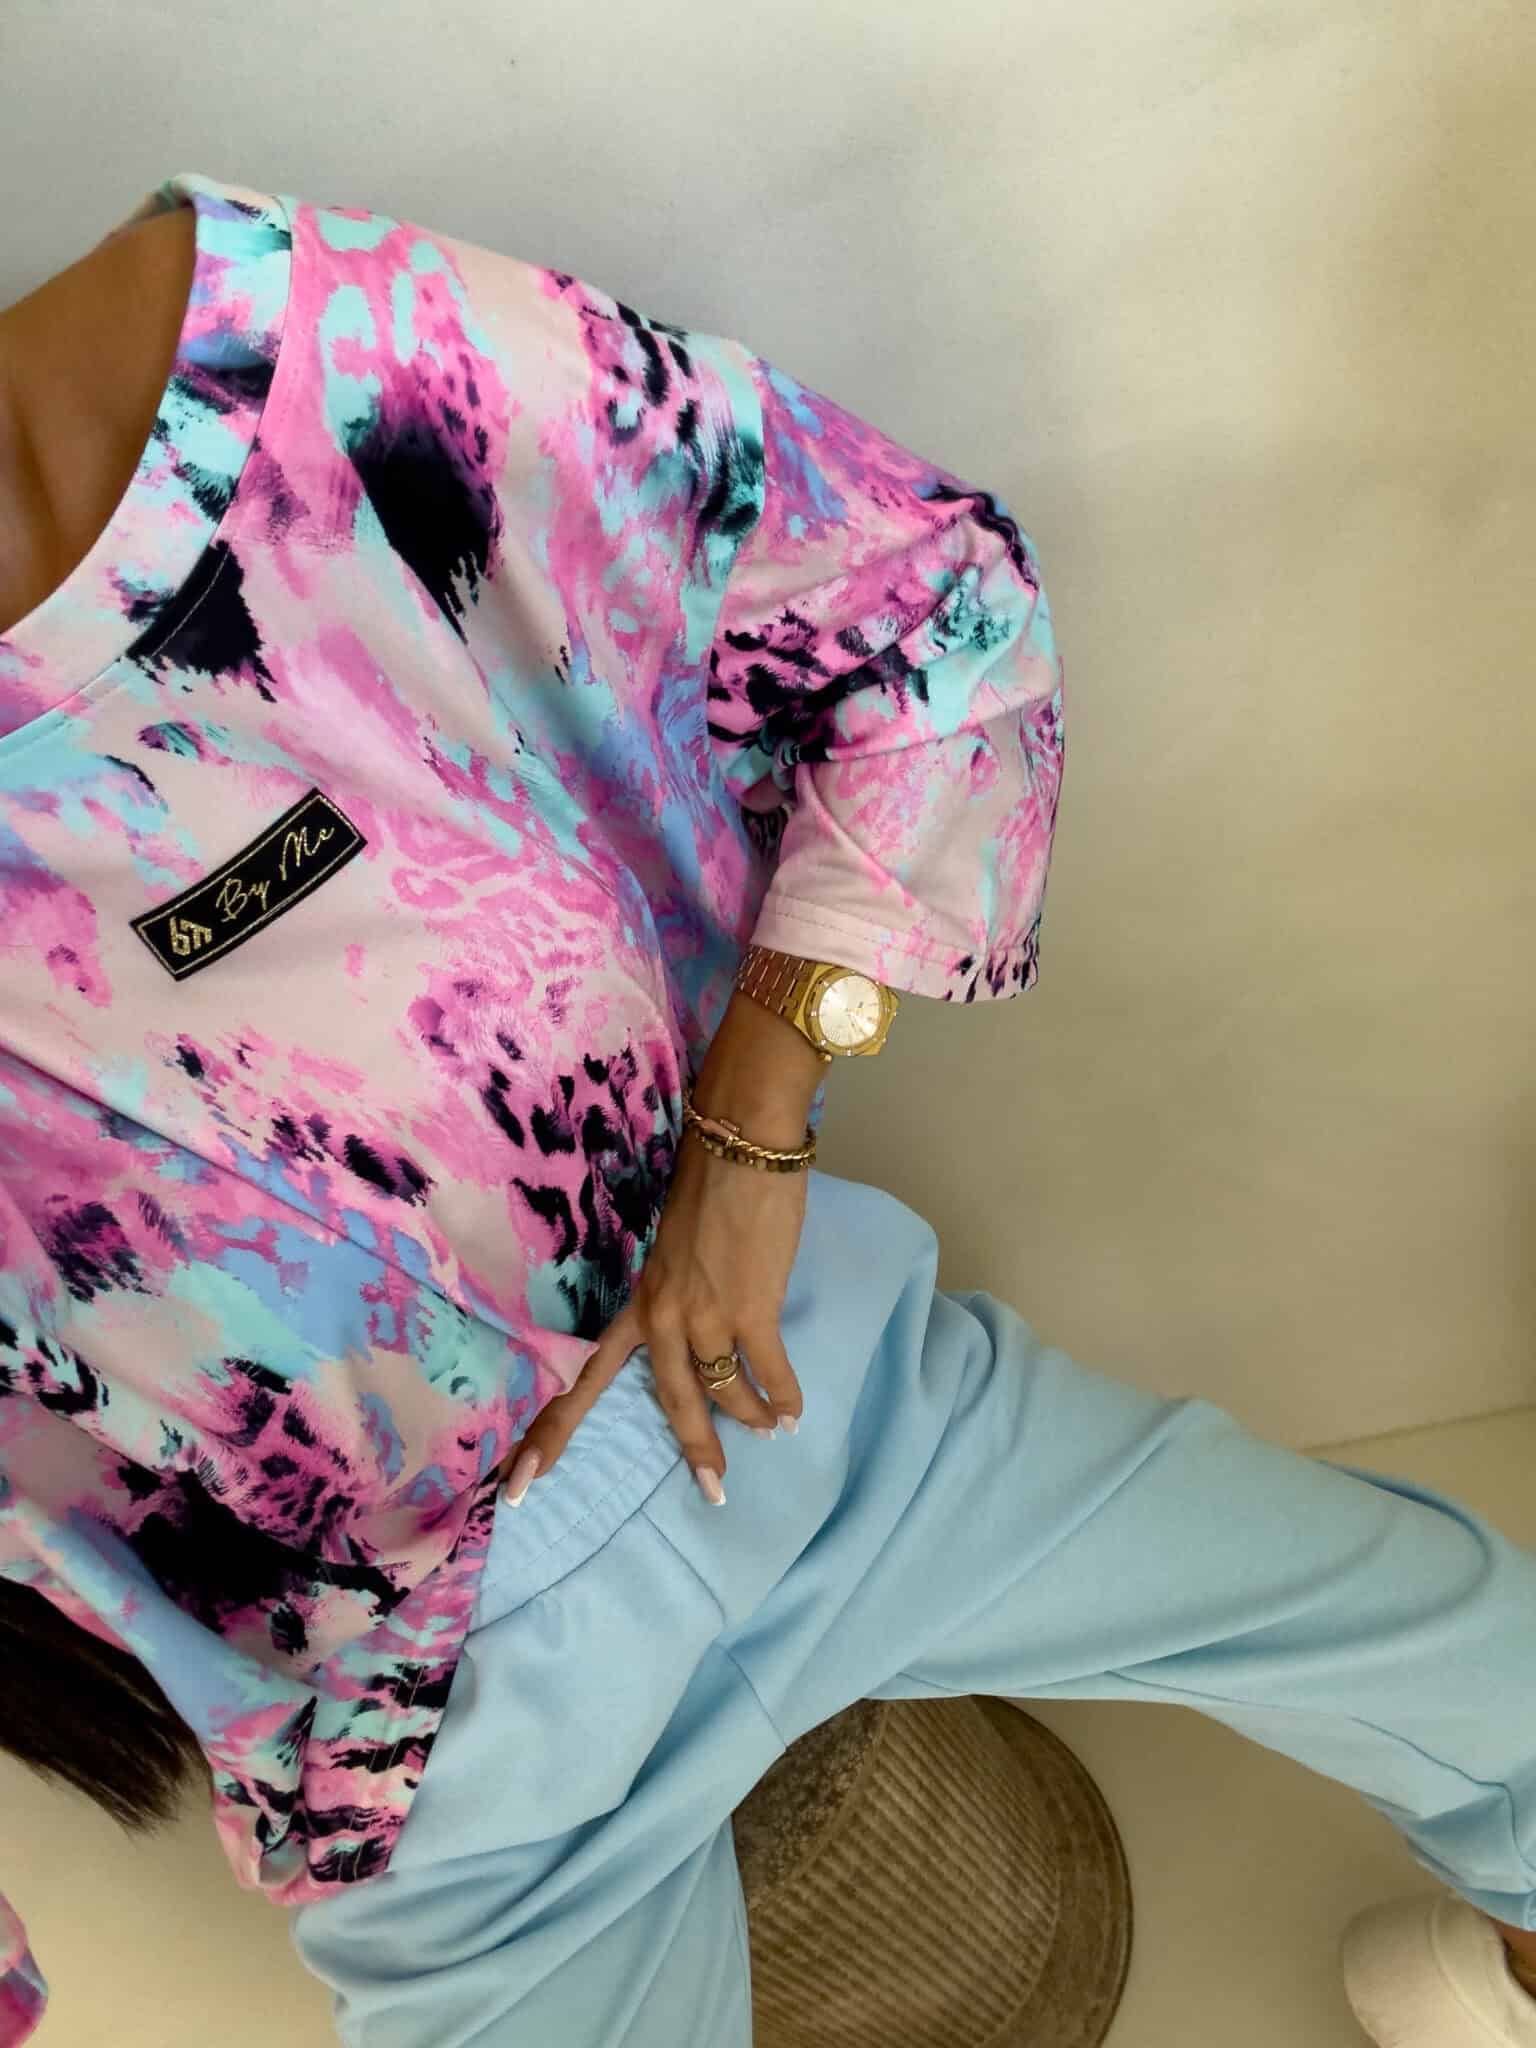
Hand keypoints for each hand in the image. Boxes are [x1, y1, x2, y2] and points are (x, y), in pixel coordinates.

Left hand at [495, 984, 825, 1507]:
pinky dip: (784, 1395)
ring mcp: (703, 1315)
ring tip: (773, 1429)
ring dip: (752, 1417)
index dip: (548, 1436)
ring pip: (722, 1392)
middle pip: (669, 1402)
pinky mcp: (748, 1308)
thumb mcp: (674, 1250)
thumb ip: (677, 1293)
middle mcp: (659, 1316)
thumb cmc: (710, 1186)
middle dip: (697, 1452)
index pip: (579, 1379)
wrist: (740, 1144)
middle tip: (713, 1494)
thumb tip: (698, 1328)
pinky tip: (794, 1410)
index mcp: (635, 1303)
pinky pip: (766, 1372)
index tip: (518, 1487)